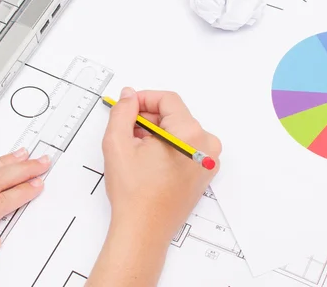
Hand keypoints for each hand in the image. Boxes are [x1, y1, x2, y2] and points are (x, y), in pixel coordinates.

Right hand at [87, 88, 220, 285]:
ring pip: (179, 131)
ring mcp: (208, 160)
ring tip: (136, 149)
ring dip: (157, 133)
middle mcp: (206, 145)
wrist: (144, 230)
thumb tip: (129, 96)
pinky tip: (148, 160)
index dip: (144, 99)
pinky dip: (167, 146)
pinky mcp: (204, 172)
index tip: (128, 106)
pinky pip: (186, 147)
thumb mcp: (118, 143)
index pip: (168, 100)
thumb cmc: (134, 194)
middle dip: (149, 119)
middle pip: (175, 115)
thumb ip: (123, 111)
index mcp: (190, 134)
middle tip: (127, 130)